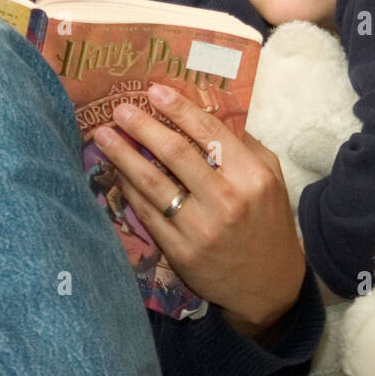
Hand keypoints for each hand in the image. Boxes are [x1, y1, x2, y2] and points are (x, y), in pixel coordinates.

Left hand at [93, 82, 305, 339]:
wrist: (268, 285)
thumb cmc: (268, 222)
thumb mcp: (271, 178)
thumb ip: (244, 145)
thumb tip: (206, 111)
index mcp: (251, 176)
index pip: (209, 132)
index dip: (178, 108)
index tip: (154, 90)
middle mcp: (226, 199)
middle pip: (175, 153)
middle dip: (143, 126)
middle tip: (120, 108)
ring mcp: (201, 228)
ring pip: (153, 183)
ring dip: (123, 155)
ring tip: (103, 136)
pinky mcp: (180, 251)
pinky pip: (146, 213)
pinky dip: (128, 189)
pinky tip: (117, 172)